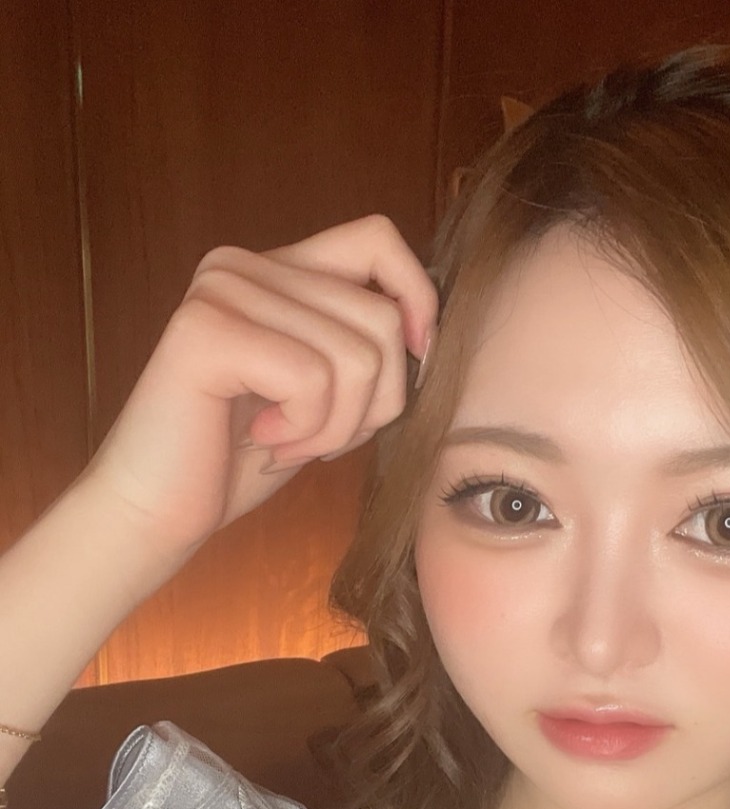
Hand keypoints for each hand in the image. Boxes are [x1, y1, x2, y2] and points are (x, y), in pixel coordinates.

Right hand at [79, 214, 437, 557]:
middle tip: (319, 436)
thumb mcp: (327, 393)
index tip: (414, 361)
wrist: (160, 511)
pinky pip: (313, 380)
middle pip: (381, 318)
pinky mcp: (205, 331)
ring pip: (358, 356)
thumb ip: (366, 345)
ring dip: (337, 428)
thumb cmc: (245, 457)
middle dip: (375, 403)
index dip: (417, 299)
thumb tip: (431, 330)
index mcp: (277, 268)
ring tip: (287, 441)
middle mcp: (244, 262)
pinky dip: (306, 431)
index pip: (380, 240)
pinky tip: (263, 441)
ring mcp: (221, 289)